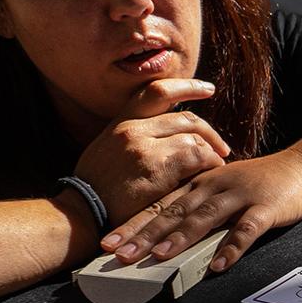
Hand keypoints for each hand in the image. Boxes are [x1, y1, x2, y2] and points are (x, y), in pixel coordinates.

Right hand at [72, 79, 230, 224]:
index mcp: (120, 123)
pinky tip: (210, 175)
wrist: (79, 216)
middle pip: (185, 118)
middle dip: (209, 132)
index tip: (208, 88)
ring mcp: (142, 147)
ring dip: (211, 152)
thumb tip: (163, 136)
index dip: (187, 87)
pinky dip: (209, 164)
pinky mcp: (155, 168)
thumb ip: (132, 139)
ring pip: (193, 138)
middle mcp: (131, 129)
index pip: (157, 92)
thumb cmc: (96, 192)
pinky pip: (195, 156)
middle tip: (222, 148)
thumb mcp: (106, 152)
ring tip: (216, 167)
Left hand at [100, 150, 301, 270]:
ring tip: (160, 257)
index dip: (133, 225)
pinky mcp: (266, 208)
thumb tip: (162, 237)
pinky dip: (232, 247)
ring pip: (205, 217)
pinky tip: (219, 265)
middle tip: (121, 255)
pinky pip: (247, 230)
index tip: (108, 244)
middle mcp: (213, 187)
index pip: (160, 205)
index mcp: (199, 184)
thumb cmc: (258, 183)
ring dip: (181, 237)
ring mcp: (240, 196)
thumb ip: (195, 207)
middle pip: (174, 211)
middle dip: (145, 234)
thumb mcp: (220, 188)